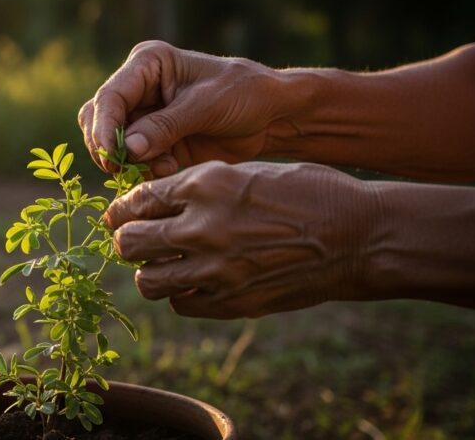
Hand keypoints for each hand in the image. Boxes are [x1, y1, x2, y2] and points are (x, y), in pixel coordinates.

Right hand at [78, 41, 293, 175]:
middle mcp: (137, 88)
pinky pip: (131, 160)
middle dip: (108, 147)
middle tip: (125, 169)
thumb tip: (128, 150)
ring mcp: (142, 115)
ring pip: (109, 143)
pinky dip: (143, 169)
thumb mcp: (205, 106)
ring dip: (128, 161)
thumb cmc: (243, 94)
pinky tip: (171, 167)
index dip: (104, 127)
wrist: (270, 116)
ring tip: (163, 166)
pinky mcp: (152, 141)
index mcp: (147, 64)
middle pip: (97, 119)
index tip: (110, 156)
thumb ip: (165, 127)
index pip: (109, 96)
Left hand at [104, 161, 381, 318]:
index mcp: (206, 184)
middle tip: (134, 239)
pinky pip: (180, 304)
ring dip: (149, 270)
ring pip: (147, 281)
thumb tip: (151, 202)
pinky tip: (193, 281)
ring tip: (162, 263)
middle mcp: (203, 227)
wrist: (357, 236)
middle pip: (129, 242)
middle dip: (126, 240)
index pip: (136, 200)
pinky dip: (180, 293)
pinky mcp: (232, 303)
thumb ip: (196, 186)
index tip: (117, 214)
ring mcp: (216, 270)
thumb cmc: (306, 192)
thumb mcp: (246, 171)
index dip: (120, 208)